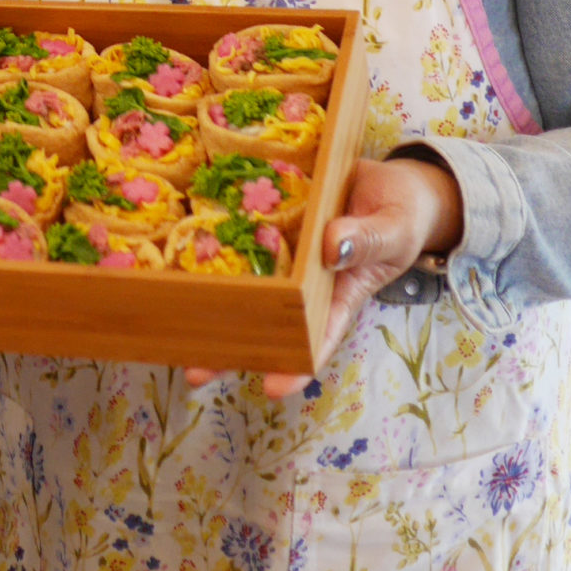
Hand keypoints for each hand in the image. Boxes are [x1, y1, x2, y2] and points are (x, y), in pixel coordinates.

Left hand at [184, 153, 464, 399]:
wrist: (390, 182)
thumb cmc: (400, 217)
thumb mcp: (394, 229)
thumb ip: (367, 239)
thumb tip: (331, 246)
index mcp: (338, 292)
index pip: (316, 337)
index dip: (295, 366)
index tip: (271, 388)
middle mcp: (302, 279)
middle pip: (265, 319)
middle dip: (232, 347)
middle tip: (195, 371)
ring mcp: (282, 250)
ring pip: (244, 281)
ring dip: (210, 299)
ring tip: (170, 324)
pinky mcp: (268, 219)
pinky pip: (239, 231)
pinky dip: (212, 242)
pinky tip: (178, 253)